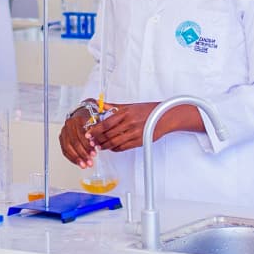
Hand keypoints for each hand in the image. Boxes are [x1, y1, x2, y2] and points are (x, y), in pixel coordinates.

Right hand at [59, 104, 97, 165]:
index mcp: (78, 120)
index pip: (81, 134)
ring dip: (77, 158)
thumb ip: (96, 132)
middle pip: (74, 142)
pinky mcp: (61, 139)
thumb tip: (97, 144)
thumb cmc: (90, 119)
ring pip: (68, 148)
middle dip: (83, 154)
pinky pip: (65, 151)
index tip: (94, 152)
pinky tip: (78, 163)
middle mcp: (69, 125)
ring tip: (84, 165)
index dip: (87, 145)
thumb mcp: (96, 122)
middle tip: (90, 161)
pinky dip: (72, 158)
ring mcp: (64, 132)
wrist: (81, 115)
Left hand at [89, 101, 203, 152]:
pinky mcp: (139, 141)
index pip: (106, 123)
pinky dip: (115, 148)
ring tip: (99, 147)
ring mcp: (135, 133)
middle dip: (98, 139)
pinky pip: (123, 147)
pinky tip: (111, 148)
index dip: (95, 130)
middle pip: (108, 134)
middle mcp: (130, 123)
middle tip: (91, 142)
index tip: (88, 133)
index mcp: (126, 113)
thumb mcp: (130, 106)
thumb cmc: (148, 110)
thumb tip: (101, 105)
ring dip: (105, 146)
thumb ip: (114, 106)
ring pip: (115, 142)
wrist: (165, 116)